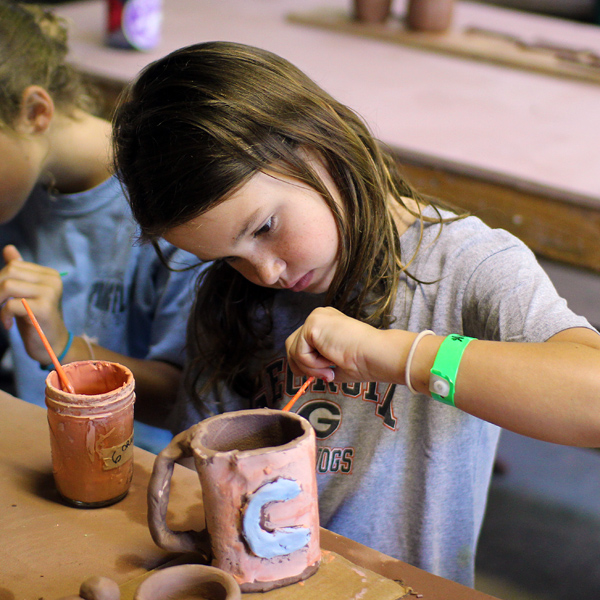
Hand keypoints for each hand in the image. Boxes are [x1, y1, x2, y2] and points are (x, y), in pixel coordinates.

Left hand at [0, 245, 68, 363]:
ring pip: (8, 286)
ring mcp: (50, 293)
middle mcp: (52, 280)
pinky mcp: (44, 308)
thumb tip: (9, 249)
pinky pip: (11, 304)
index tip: (0, 298)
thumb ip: (19, 272)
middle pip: (9, 272)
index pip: (14, 265)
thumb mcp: (26, 293)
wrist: (53, 345)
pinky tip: (8, 324)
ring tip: (2, 315)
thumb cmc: (36, 320)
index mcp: (49, 274)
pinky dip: (3, 315)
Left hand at [285, 307, 403, 382]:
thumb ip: (320, 365)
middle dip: (302, 366)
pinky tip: (331, 360)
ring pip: (292, 350)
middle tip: (326, 375)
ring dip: (309, 368)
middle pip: (291, 345)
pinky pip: (299, 352)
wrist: (376, 355)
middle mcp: (318, 317)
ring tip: (330, 369)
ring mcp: (314, 318)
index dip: (308, 364)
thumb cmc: (364, 361)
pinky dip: (312, 364)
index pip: (302, 344)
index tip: (329, 374)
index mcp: (326, 324)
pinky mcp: (312, 324)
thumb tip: (310, 373)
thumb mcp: (336, 364)